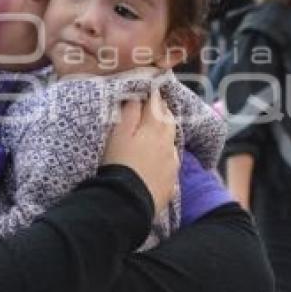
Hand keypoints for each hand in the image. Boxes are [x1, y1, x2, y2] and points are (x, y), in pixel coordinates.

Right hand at [103, 89, 179, 213]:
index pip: (157, 104)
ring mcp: (172, 163)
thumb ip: (130, 113)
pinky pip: (170, 163)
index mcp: (156, 127)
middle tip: (154, 108)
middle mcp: (169, 143)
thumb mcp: (118, 133)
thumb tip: (138, 97)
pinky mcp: (171, 182)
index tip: (148, 90)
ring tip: (155, 135)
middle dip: (162, 112)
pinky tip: (157, 161)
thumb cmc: (119, 162)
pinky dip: (165, 157)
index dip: (152, 96)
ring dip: (165, 135)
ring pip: (171, 142)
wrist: (127, 201)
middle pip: (168, 121)